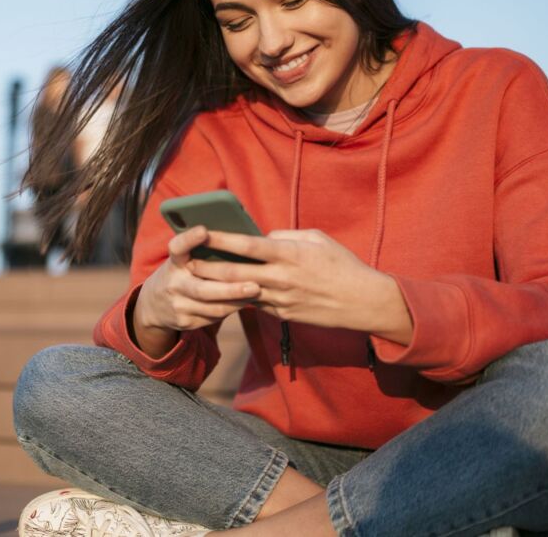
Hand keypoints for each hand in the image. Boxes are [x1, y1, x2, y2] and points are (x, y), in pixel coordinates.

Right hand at [132, 226, 259, 356]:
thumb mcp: (182, 260)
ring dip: (237, 301)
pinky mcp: (184, 322)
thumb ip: (200, 251)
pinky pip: (213, 317)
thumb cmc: (180, 273)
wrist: (153, 305)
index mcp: (174, 262)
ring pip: (213, 307)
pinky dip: (231, 309)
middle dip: (231, 289)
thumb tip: (237, 239)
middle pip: (203, 289)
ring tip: (257, 293)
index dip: (189, 239)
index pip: (177, 248)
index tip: (203, 230)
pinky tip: (244, 301)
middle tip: (255, 285)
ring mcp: (178, 305)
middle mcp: (173, 284)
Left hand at [188, 229, 412, 343]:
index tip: (200, 232)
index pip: (246, 245)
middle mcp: (280, 278)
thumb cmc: (342, 265)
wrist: (362, 303)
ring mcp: (280, 300)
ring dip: (217, 286)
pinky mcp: (282, 315)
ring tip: (197, 278)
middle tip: (185, 262)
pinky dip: (240, 297)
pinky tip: (224, 292)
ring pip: (240, 292)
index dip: (220, 239)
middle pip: (233, 273)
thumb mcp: (318, 239)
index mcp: (288, 254)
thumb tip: (265, 236)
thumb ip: (287, 236)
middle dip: (206, 268)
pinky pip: (255, 304)